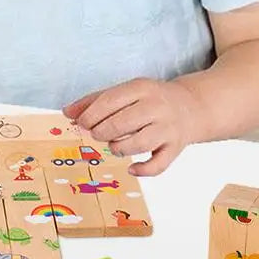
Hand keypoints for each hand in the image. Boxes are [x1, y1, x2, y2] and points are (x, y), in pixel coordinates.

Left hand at [62, 78, 201, 175]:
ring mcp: (168, 128)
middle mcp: (157, 107)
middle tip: (96, 135)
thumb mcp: (125, 92)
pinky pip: (158, 165)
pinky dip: (142, 170)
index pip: (110, 101)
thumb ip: (95, 100)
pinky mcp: (176, 148)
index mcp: (141, 88)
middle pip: (122, 123)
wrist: (191, 107)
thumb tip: (67, 113)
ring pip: (139, 144)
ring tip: (114, 145)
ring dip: (119, 148)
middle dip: (102, 132)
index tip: (82, 123)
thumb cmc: (149, 100)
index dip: (91, 115)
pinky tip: (131, 168)